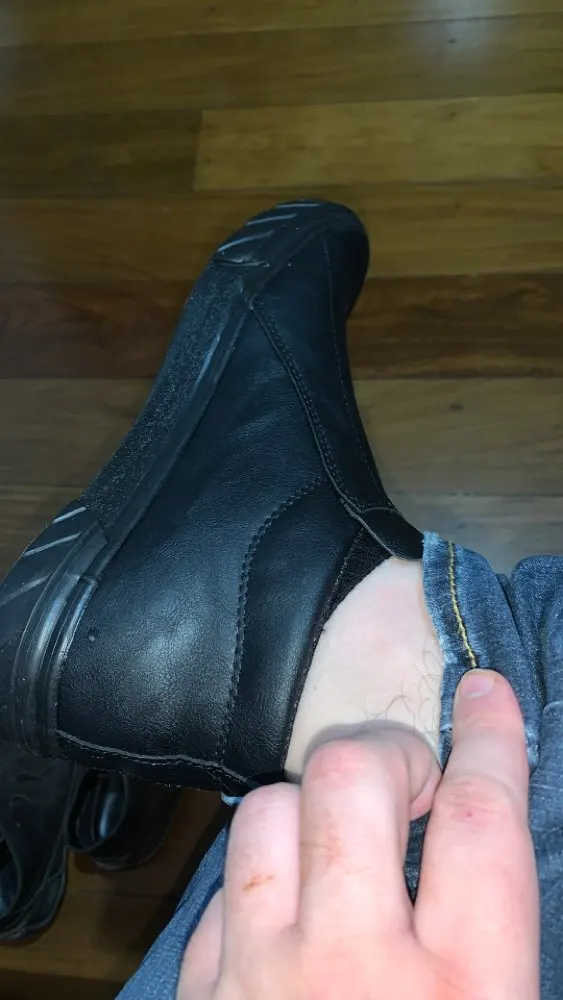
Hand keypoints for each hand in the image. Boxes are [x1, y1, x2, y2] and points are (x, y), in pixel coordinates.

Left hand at [179, 670, 539, 999]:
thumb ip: (493, 929)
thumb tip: (478, 813)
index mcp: (462, 993)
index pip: (478, 823)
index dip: (487, 740)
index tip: (483, 693)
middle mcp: (351, 975)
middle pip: (349, 779)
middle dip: (383, 754)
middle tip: (405, 784)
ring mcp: (259, 981)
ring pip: (266, 811)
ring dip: (310, 810)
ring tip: (338, 847)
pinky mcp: (200, 996)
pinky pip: (222, 889)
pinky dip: (260, 884)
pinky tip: (285, 913)